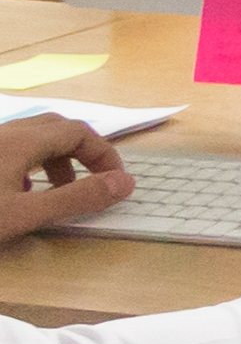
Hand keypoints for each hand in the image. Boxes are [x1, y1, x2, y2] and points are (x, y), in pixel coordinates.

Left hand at [0, 112, 130, 241]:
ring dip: (56, 158)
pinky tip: (21, 192)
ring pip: (30, 137)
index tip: (115, 184)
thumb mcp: (25, 214)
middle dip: (82, 152)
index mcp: (19, 141)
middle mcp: (3, 134)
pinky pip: (10, 149)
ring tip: (59, 191)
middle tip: (92, 182)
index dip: (104, 154)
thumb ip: (76, 198)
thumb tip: (125, 183)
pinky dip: (29, 164)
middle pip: (55, 128)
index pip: (78, 132)